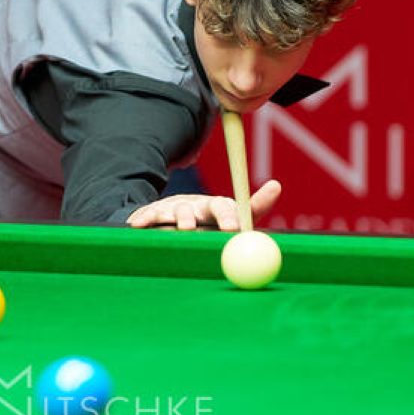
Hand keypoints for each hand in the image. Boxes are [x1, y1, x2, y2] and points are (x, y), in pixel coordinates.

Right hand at [126, 179, 281, 230]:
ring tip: (178, 230)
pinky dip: (143, 220)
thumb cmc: (212, 220)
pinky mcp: (152, 215)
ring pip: (172, 215)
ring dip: (173, 221)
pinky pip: (147, 217)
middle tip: (199, 228)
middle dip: (197, 218)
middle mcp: (194, 206)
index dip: (228, 216)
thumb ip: (255, 206)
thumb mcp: (235, 215)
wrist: (178, 216)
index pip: (223, 207)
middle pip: (196, 210)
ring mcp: (172, 209)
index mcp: (216, 206)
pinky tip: (136, 225)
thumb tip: (277, 184)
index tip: (233, 229)